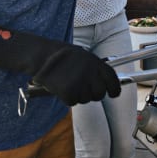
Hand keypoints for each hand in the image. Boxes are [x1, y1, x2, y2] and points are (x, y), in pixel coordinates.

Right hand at [0, 27, 121, 105]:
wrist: (41, 56)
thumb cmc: (61, 55)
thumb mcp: (82, 56)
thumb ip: (94, 68)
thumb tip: (105, 83)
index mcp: (95, 62)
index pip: (112, 79)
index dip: (115, 89)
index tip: (113, 94)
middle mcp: (90, 72)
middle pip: (99, 93)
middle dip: (92, 94)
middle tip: (81, 88)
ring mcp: (80, 82)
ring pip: (86, 99)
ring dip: (78, 95)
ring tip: (67, 82)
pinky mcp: (69, 91)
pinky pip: (72, 101)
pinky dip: (66, 98)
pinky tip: (60, 87)